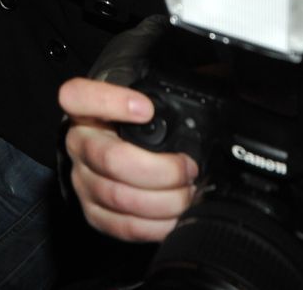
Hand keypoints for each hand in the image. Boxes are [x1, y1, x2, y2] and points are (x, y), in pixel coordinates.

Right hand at [59, 77, 198, 242]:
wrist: (112, 154)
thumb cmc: (137, 125)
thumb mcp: (149, 98)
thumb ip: (176, 87)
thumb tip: (225, 77)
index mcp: (87, 110)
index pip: (77, 97)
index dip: (109, 102)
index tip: (146, 109)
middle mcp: (80, 144)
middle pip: (111, 159)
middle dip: (161, 170)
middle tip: (188, 168)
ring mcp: (84, 180)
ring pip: (119, 196)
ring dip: (164, 200)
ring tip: (188, 193)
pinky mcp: (94, 212)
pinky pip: (122, 225)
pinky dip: (155, 225)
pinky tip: (174, 216)